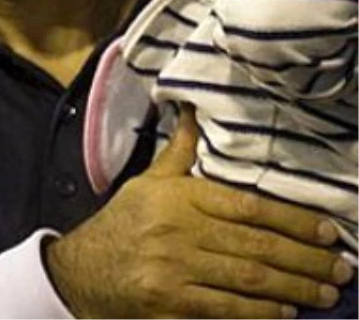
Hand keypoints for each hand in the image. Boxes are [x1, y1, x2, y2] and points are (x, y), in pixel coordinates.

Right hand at [46, 105, 353, 318]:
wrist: (78, 271)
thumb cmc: (120, 225)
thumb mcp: (146, 183)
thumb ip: (179, 154)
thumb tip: (193, 110)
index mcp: (177, 198)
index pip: (247, 207)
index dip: (293, 221)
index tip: (328, 232)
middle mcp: (176, 231)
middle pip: (255, 246)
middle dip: (306, 260)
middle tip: (341, 269)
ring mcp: (172, 270)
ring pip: (247, 279)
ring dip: (293, 288)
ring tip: (324, 293)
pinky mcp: (168, 304)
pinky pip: (225, 309)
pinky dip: (259, 312)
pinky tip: (285, 312)